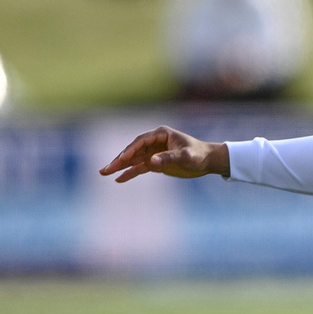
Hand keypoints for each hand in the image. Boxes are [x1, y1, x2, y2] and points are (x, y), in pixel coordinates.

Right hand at [100, 126, 229, 182]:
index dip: (130, 150)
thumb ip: (169, 158)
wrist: (207, 161)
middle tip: (104, 169)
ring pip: (133, 159)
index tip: (121, 159)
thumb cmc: (199, 155)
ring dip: (120, 166)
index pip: (141, 141)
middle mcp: (154, 142)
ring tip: (104, 173)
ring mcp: (154, 152)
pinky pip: (140, 167)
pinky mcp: (156, 163)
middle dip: (119, 160)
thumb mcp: (185, 157)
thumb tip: (151, 161)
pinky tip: (118, 179)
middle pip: (133, 150)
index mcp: (161, 134)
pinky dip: (130, 173)